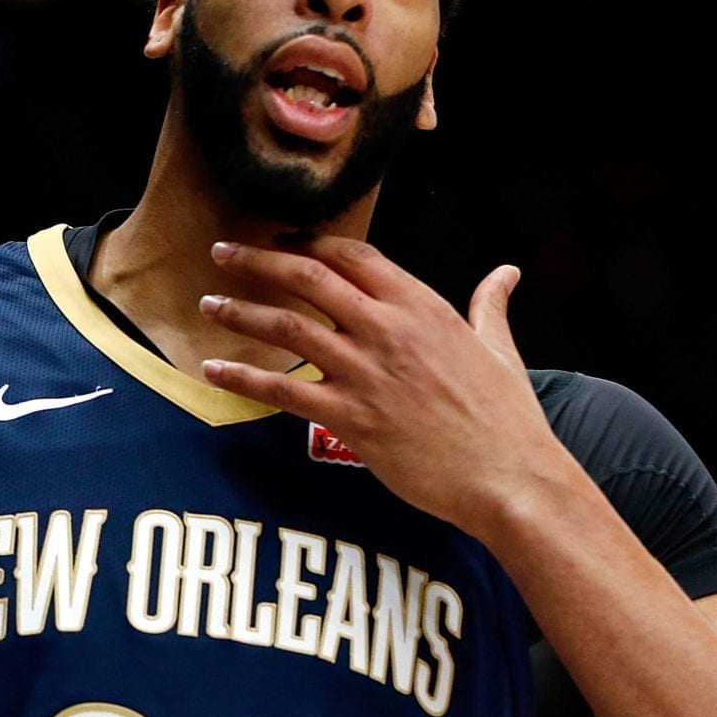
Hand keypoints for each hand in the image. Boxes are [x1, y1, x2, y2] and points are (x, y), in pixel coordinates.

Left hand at [199, 236, 568, 535]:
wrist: (508, 478)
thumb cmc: (507, 418)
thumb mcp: (501, 349)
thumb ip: (490, 306)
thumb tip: (507, 273)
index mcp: (422, 307)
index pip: (353, 256)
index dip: (310, 242)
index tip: (279, 238)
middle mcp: (388, 330)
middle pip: (308, 278)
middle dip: (258, 260)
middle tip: (222, 251)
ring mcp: (366, 373)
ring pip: (287, 327)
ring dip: (240, 311)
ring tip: (208, 302)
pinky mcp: (350, 418)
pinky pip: (282, 390)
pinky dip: (242, 378)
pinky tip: (213, 371)